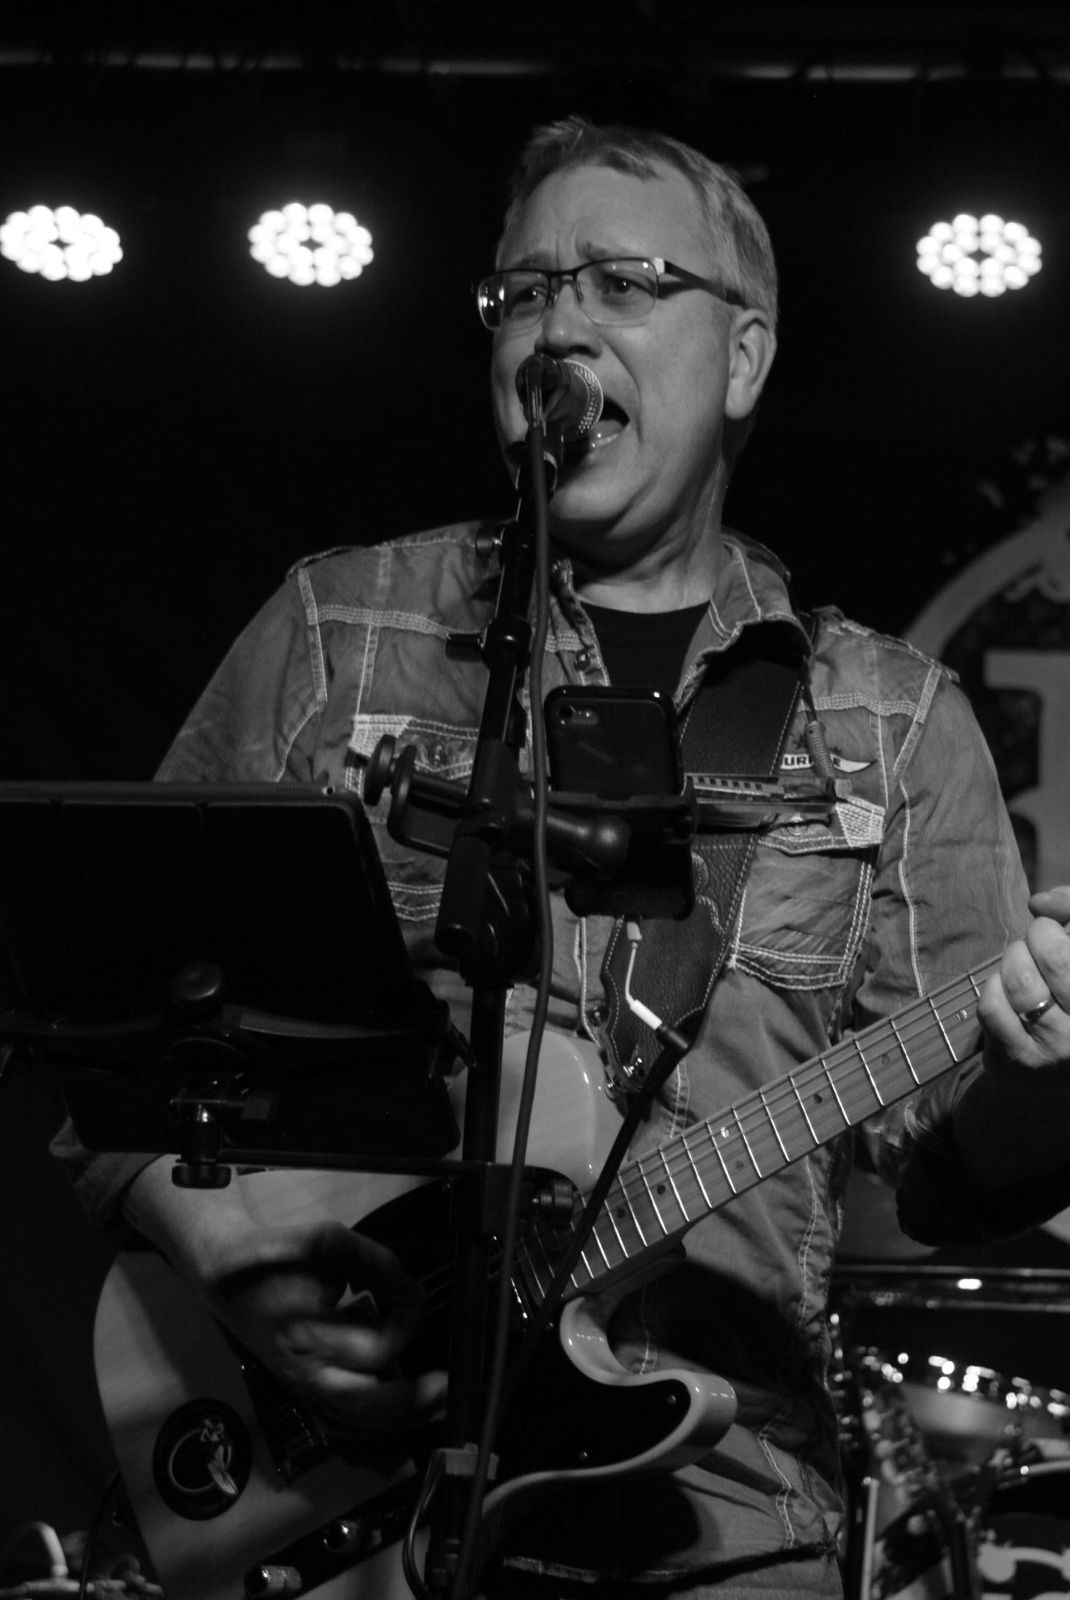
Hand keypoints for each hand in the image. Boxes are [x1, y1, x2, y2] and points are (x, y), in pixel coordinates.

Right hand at [202, 1216, 447, 1438]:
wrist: (224, 1275)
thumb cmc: (277, 1255)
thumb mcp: (329, 1243)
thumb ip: (377, 1264)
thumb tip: (414, 1293)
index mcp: (308, 1338)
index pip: (377, 1347)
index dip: (405, 1319)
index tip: (412, 1294)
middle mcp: (304, 1376)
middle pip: (368, 1408)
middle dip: (414, 1402)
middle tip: (447, 1387)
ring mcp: (301, 1390)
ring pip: (356, 1425)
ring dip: (401, 1420)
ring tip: (437, 1404)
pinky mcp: (301, 1392)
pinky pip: (341, 1424)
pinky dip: (373, 1426)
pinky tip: (401, 1416)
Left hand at [979, 886, 1069, 1071]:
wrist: (1047, 1074)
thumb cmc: (1065, 996)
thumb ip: (1068, 909)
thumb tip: (1040, 903)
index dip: (1062, 917)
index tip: (1053, 922)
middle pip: (1054, 955)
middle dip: (1037, 937)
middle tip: (1038, 943)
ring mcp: (1061, 1046)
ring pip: (1020, 979)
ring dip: (1012, 963)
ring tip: (1021, 969)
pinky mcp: (1023, 1060)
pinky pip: (992, 1005)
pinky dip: (992, 990)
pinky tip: (1006, 997)